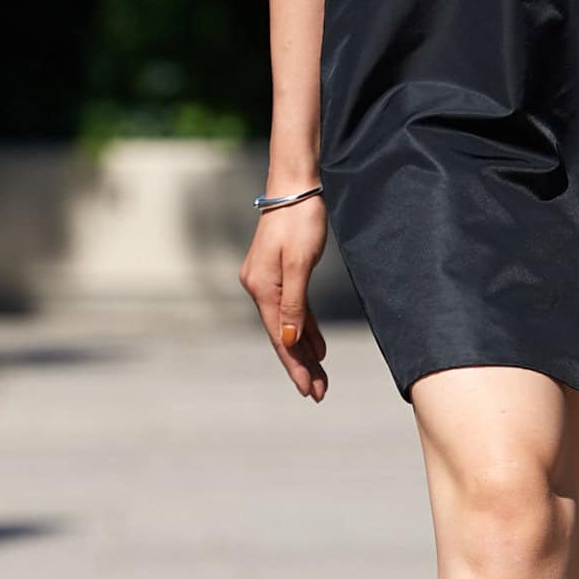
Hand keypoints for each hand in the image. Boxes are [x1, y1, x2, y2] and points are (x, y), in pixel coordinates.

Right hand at [238, 196, 330, 399]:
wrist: (296, 186)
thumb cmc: (300, 221)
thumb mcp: (300, 263)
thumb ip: (293, 304)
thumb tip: (287, 341)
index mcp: (261, 288)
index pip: (279, 337)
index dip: (294, 366)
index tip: (308, 391)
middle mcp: (259, 287)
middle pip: (281, 335)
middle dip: (300, 365)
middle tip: (318, 393)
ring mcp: (268, 280)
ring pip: (288, 324)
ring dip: (304, 350)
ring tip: (320, 377)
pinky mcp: (280, 272)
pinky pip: (293, 308)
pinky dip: (305, 328)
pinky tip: (316, 345)